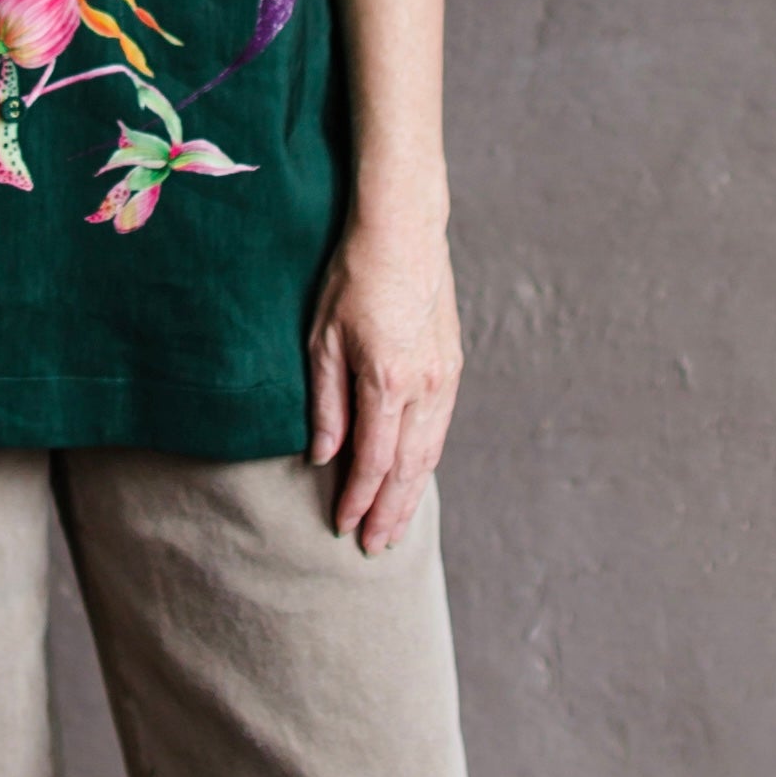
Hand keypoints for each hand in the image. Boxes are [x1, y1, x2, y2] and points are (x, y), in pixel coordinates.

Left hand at [306, 207, 461, 552]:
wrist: (404, 229)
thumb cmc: (353, 276)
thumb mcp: (323, 338)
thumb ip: (327, 403)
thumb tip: (324, 456)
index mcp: (387, 380)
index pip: (372, 460)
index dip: (357, 499)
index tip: (342, 526)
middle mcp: (425, 385)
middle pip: (407, 468)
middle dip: (389, 512)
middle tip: (374, 547)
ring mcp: (445, 376)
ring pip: (429, 453)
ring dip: (411, 494)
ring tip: (395, 526)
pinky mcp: (453, 366)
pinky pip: (440, 428)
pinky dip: (426, 461)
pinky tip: (413, 478)